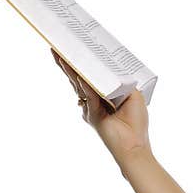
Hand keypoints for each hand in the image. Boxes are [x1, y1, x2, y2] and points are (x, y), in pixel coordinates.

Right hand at [50, 47, 151, 169]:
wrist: (135, 145)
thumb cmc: (136, 122)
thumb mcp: (134, 95)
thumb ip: (122, 82)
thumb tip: (111, 70)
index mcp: (104, 94)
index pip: (91, 76)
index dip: (83, 63)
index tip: (76, 48)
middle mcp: (94, 100)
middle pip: (78, 78)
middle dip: (67, 63)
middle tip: (56, 48)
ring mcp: (90, 107)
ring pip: (78, 85)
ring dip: (70, 70)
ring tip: (61, 56)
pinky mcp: (92, 115)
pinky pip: (88, 96)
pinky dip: (84, 86)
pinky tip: (79, 75)